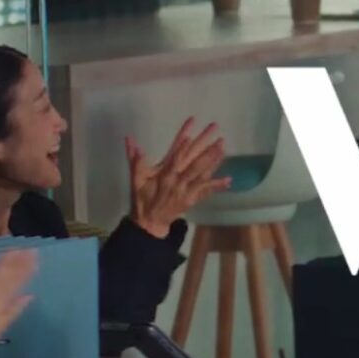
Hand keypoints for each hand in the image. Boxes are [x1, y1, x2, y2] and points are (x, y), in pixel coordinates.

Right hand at [128, 118, 231, 239]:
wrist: (151, 222)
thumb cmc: (142, 198)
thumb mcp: (135, 179)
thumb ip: (135, 159)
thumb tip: (129, 139)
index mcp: (164, 176)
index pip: (174, 158)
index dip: (182, 147)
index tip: (190, 135)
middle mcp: (178, 182)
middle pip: (194, 164)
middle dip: (206, 151)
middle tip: (218, 138)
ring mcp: (187, 191)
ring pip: (202, 175)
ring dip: (214, 161)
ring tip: (223, 147)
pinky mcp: (192, 198)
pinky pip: (206, 191)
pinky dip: (217, 185)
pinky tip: (229, 180)